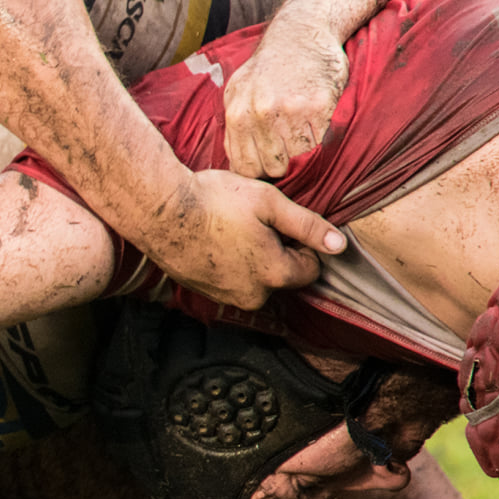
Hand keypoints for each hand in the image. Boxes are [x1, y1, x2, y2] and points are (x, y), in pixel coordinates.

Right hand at [143, 171, 345, 309]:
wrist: (159, 212)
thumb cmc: (215, 202)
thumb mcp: (269, 203)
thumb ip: (307, 226)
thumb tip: (339, 245)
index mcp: (275, 274)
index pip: (311, 268)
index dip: (302, 242)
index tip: (281, 222)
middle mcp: (253, 295)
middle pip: (282, 276)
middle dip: (276, 252)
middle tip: (254, 222)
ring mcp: (225, 297)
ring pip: (255, 280)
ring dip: (252, 259)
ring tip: (231, 230)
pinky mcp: (204, 292)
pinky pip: (230, 281)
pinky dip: (229, 264)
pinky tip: (214, 239)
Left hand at [222, 17, 349, 178]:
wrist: (300, 33)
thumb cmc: (267, 68)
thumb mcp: (237, 93)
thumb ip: (233, 130)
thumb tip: (234, 166)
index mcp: (238, 115)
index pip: (246, 168)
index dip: (259, 172)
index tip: (268, 164)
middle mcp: (262, 114)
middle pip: (274, 167)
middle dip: (282, 164)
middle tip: (289, 148)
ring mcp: (292, 110)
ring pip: (300, 158)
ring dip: (304, 152)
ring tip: (303, 132)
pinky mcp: (320, 105)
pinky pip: (322, 140)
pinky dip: (322, 138)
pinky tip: (317, 121)